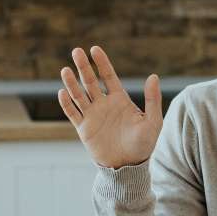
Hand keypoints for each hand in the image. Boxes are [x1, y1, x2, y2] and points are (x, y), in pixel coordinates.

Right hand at [58, 46, 163, 168]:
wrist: (128, 165)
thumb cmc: (143, 144)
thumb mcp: (152, 121)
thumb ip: (152, 99)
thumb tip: (154, 76)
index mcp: (119, 99)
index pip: (108, 76)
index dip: (101, 63)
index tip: (94, 49)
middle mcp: (103, 104)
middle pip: (90, 81)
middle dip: (83, 67)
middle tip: (76, 51)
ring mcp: (92, 116)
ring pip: (79, 95)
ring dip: (71, 83)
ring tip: (65, 70)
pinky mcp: (84, 129)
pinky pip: (73, 113)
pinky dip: (67, 104)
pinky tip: (62, 93)